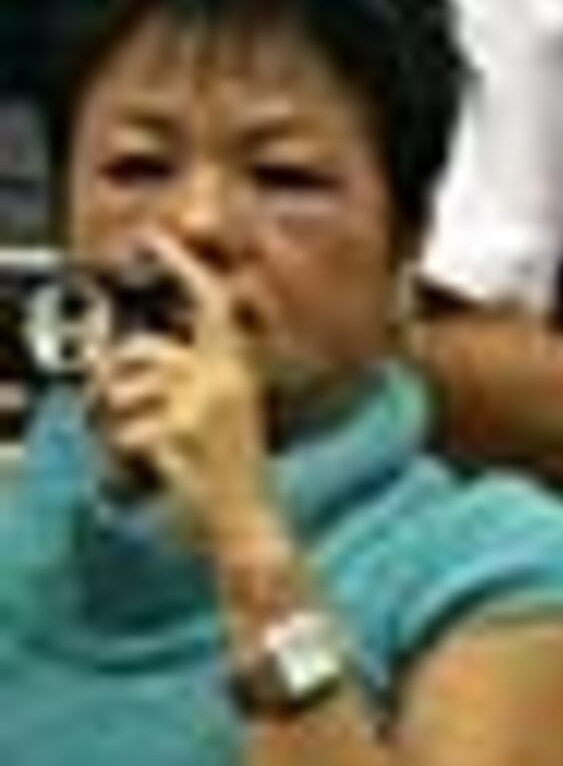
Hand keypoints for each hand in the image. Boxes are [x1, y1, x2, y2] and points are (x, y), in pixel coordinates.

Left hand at [83, 232, 277, 557]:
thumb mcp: (221, 414)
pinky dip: (126, 456)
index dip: (182, 267)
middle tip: (108, 406)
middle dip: (116, 378)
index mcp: (237, 371)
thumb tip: (125, 362)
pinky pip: (124, 431)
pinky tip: (156, 471)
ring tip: (147, 450)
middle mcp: (221, 379)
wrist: (250, 526)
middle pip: (142, 352)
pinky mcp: (176, 432)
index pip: (210, 305)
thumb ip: (184, 379)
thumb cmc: (232, 476)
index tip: (154, 238)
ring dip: (119, 425)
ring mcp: (197, 405)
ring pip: (122, 392)